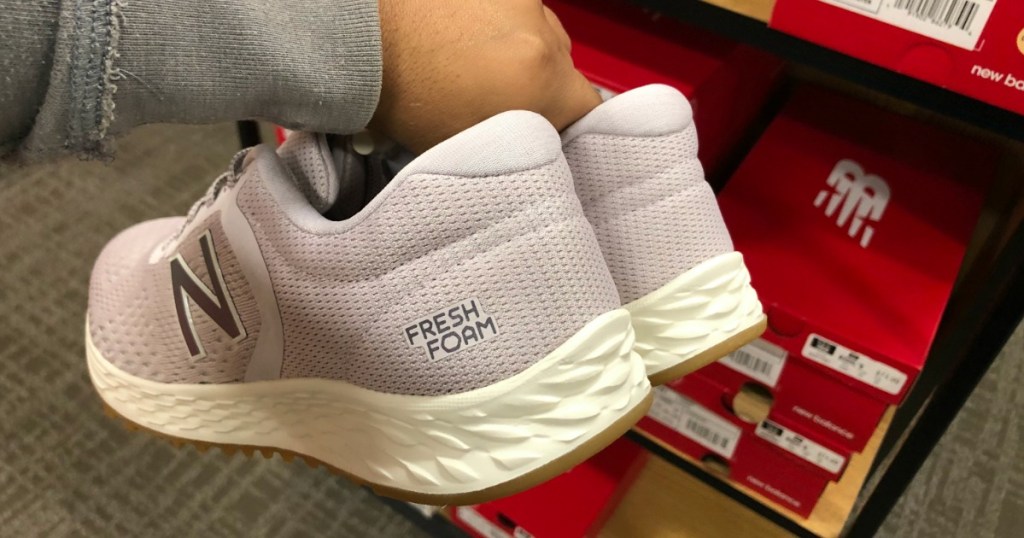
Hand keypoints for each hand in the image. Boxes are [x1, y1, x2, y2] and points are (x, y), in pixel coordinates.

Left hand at [370, 0, 600, 151]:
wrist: (356, 36)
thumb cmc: (398, 93)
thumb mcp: (463, 143)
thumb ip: (514, 141)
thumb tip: (529, 141)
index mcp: (542, 83)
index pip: (587, 110)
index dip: (565, 123)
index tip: (541, 132)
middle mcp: (542, 33)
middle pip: (563, 66)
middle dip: (537, 83)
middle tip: (495, 98)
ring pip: (538, 31)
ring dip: (518, 47)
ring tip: (470, 60)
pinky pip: (511, 7)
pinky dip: (495, 20)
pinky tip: (460, 32)